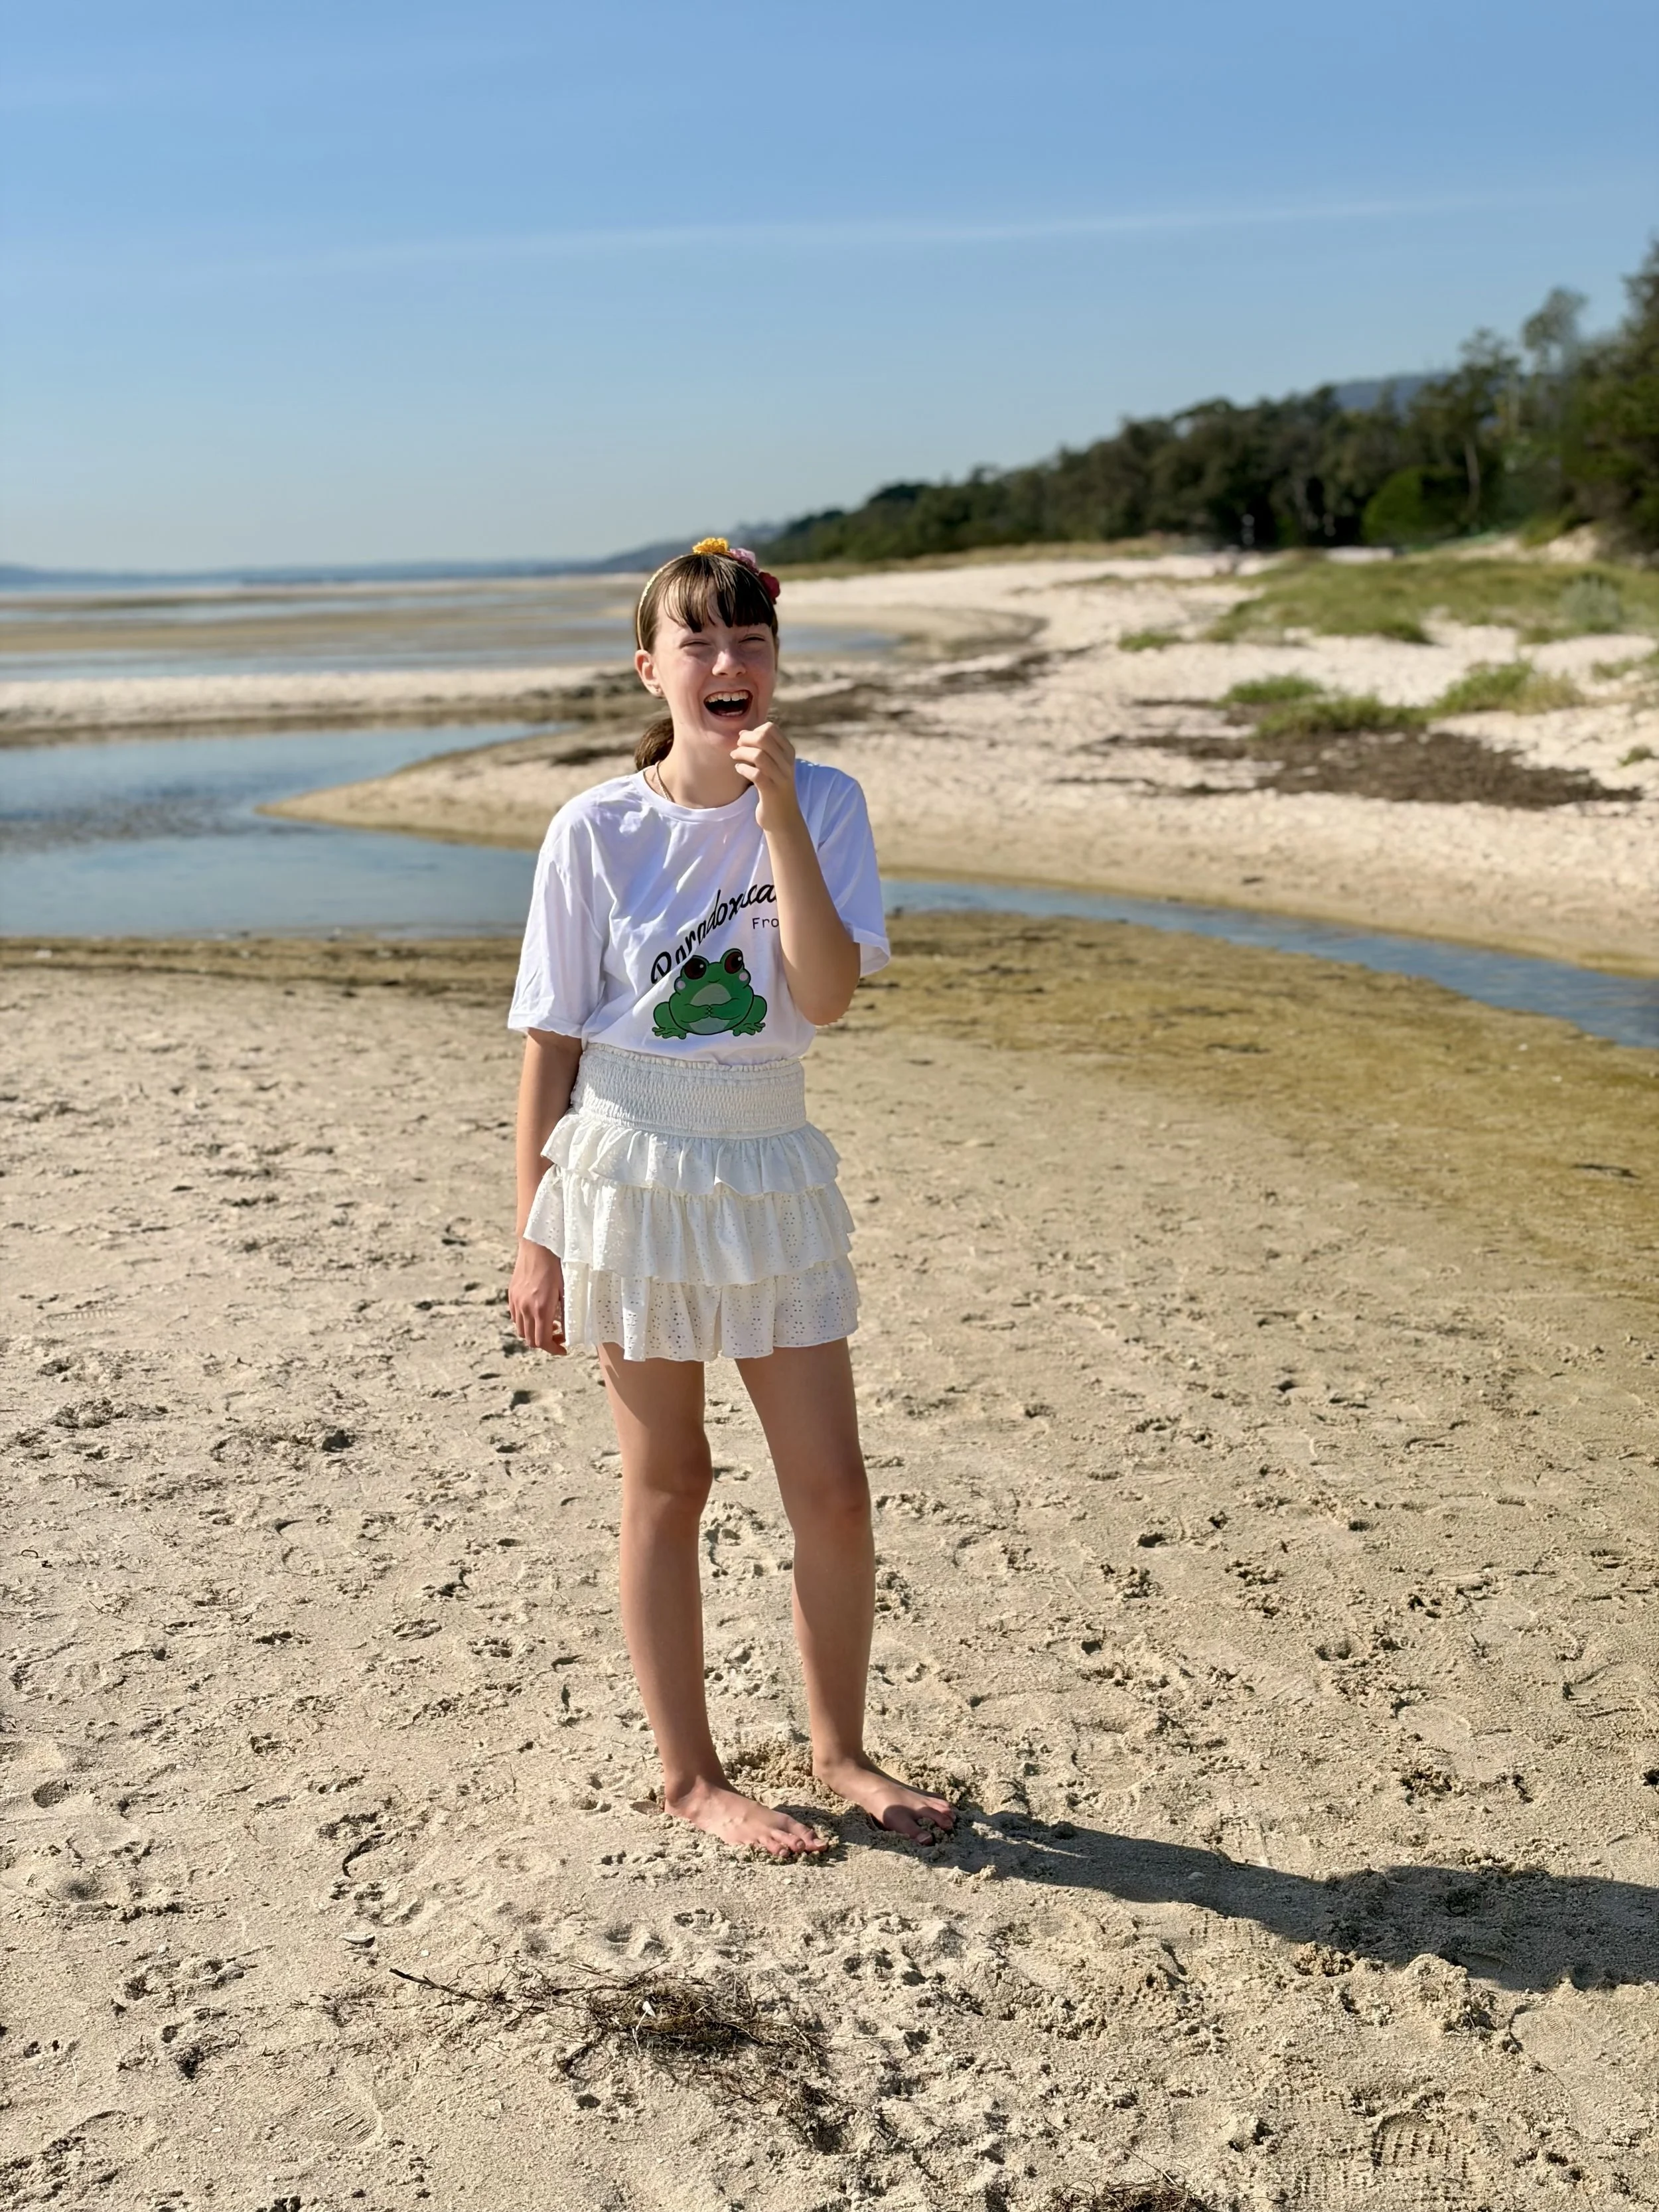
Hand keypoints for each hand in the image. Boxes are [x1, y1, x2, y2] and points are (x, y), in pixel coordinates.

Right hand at [509, 1239, 566, 1355]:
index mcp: (541, 1309)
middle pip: (531, 1340)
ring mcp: (516, 1303)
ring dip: (535, 1334)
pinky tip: (537, 1314)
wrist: (537, 1247)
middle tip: (559, 1337)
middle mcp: (526, 1308)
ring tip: (549, 1324)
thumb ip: (566, 1313)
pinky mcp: (512, 1296)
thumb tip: (569, 1331)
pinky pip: (516, 1319)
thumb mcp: (566, 1291)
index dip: (554, 1350)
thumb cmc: (556, 1267)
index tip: (563, 1349)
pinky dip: (526, 1323)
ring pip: (521, 1331)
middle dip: (546, 1343)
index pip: (543, 1341)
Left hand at [731, 721, 800, 832]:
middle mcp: (787, 762)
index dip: (753, 731)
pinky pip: (755, 774)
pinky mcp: (771, 791)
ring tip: (734, 758)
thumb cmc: (774, 788)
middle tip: (737, 747)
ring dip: (741, 753)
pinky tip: (739, 770)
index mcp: (788, 752)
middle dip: (745, 740)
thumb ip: (764, 749)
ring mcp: (780, 777)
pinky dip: (743, 769)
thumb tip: (743, 733)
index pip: (771, 728)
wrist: (784, 819)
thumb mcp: (774, 765)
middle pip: (764, 738)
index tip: (744, 740)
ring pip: (758, 755)